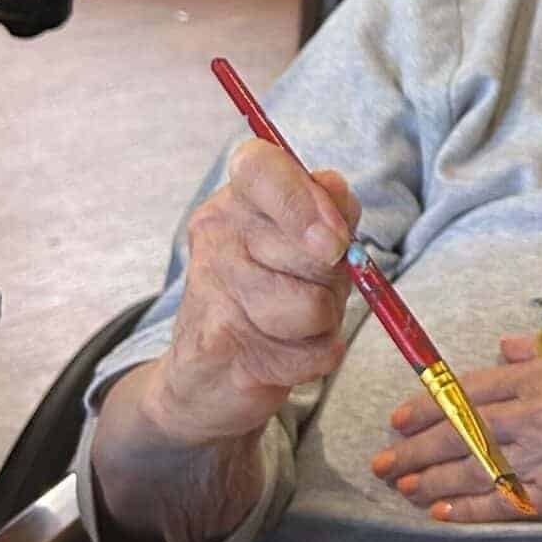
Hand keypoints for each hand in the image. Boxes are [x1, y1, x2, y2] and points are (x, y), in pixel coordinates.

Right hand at [143, 141, 358, 448]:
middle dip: (335, 279)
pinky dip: (315, 359)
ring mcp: (212, 292)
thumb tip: (335, 188)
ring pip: (315, 306)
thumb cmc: (267, 294)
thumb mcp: (298, 241)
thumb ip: (327, 207)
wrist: (205, 375)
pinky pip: (311, 352)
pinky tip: (282, 354)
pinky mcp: (220, 346)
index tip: (335, 240)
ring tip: (295, 324)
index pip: (261, 166)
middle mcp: (216, 237)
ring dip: (326, 322)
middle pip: (313, 249)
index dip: (305, 201)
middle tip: (310, 289)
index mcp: (236, 200)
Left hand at [371, 331, 541, 524]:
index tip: (401, 414)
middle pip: (460, 434)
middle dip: (414, 448)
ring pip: (473, 472)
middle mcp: (539, 417)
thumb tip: (507, 349)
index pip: (473, 390)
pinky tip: (442, 512)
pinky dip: (469, 509)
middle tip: (381, 459)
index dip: (431, 404)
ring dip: (429, 481)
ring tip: (398, 487)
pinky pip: (506, 505)